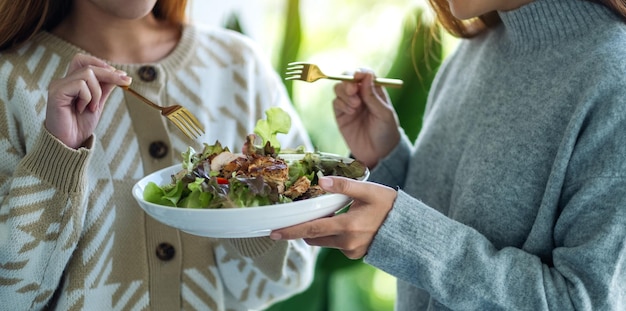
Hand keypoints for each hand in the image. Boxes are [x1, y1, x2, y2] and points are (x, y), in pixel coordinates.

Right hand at [45, 53, 131, 148]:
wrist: (69, 142)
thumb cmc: (80, 125)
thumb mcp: (98, 103)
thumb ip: (104, 88)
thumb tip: (119, 74)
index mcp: (72, 82)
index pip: (86, 62)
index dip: (104, 65)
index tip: (123, 77)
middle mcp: (63, 81)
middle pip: (88, 65)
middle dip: (110, 74)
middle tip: (125, 82)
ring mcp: (58, 85)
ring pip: (87, 74)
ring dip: (97, 92)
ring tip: (92, 107)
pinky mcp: (56, 92)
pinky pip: (80, 85)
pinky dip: (88, 97)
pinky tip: (82, 109)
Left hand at [270, 176, 396, 258]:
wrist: (409, 228)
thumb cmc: (389, 205)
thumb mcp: (369, 190)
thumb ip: (345, 186)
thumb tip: (321, 182)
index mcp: (349, 226)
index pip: (312, 229)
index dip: (291, 231)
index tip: (274, 232)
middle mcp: (348, 243)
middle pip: (314, 237)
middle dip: (301, 230)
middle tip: (289, 221)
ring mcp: (352, 251)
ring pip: (324, 241)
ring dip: (318, 231)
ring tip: (322, 215)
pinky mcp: (355, 255)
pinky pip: (336, 245)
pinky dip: (332, 234)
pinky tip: (340, 222)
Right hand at [333, 70, 400, 167]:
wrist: (378, 154)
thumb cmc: (386, 132)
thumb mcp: (384, 114)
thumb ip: (373, 96)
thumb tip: (366, 76)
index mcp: (374, 91)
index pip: (365, 75)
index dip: (360, 73)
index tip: (358, 75)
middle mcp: (361, 95)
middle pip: (348, 78)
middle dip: (348, 81)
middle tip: (353, 90)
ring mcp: (349, 104)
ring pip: (339, 88)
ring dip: (345, 94)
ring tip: (355, 106)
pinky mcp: (341, 114)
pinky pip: (336, 102)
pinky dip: (342, 104)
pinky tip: (351, 113)